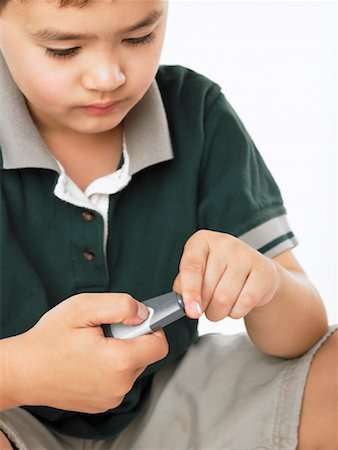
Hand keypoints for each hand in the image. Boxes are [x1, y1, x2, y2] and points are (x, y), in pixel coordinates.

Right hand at [3, 293, 167, 412]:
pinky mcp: (103, 403)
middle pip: (146, 354)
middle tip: (103, 331)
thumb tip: (144, 313)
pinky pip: (120, 380)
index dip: (151, 327)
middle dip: (131, 338)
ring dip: (120, 352)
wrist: (22, 371)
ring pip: (133, 367)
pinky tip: (89, 360)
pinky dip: (111, 367)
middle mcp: (119, 386)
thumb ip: (120, 305)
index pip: (159, 345)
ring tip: (93, 346)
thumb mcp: (82, 307)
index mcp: (118, 362)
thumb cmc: (48, 339)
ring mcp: (111, 398)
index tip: (133, 320)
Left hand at [173, 230, 280, 320]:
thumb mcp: (197, 273)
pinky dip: (237, 312)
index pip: (191, 268)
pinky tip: (238, 303)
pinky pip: (245, 302)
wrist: (254, 271)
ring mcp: (246, 254)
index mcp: (201, 240)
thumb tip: (185, 303)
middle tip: (207, 306)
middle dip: (205, 307)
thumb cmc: (218, 273)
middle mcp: (224, 242)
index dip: (189, 291)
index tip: (191, 311)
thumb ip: (184, 285)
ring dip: (219, 313)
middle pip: (209, 289)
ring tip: (221, 306)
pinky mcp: (264, 270)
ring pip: (225, 299)